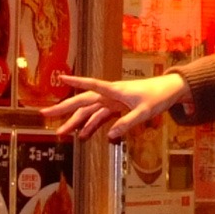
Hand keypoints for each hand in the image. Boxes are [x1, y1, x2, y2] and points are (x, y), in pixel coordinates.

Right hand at [45, 71, 188, 140]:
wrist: (169, 91)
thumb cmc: (157, 97)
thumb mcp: (144, 112)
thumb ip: (127, 123)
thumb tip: (110, 135)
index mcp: (115, 90)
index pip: (91, 85)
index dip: (76, 82)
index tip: (60, 78)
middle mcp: (110, 94)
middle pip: (82, 101)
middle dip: (63, 108)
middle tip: (45, 113)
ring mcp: (112, 101)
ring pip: (89, 111)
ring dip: (75, 122)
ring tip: (61, 132)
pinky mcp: (117, 107)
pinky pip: (100, 117)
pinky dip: (91, 125)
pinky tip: (82, 135)